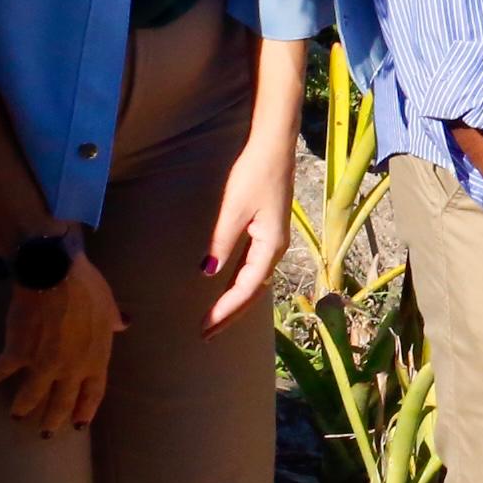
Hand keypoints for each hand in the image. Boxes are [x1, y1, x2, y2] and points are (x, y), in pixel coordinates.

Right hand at [0, 251, 124, 435]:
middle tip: (46, 433)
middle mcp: (72, 368)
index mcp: (97, 357)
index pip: (94, 392)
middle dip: (53, 420)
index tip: (79, 424)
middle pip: (62, 402)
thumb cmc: (87, 288)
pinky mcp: (18, 354)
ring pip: (31, 396)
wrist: (56, 275)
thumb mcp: (108, 305)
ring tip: (16, 414)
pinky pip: (2, 372)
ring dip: (22, 407)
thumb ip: (113, 320)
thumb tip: (123, 323)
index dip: (86, 409)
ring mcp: (45, 364)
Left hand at [203, 128, 295, 333]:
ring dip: (237, 301)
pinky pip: (255, 268)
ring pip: (255, 281)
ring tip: (216, 318)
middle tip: (207, 333)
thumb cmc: (254, 176)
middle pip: (254, 291)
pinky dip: (242, 284)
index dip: (226, 309)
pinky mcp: (268, 232)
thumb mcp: (233, 210)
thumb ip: (221, 242)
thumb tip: (209, 273)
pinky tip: (230, 288)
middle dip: (232, 313)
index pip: (247, 287)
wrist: (274, 149)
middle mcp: (276, 248)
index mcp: (271, 245)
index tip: (206, 326)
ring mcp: (274, 240)